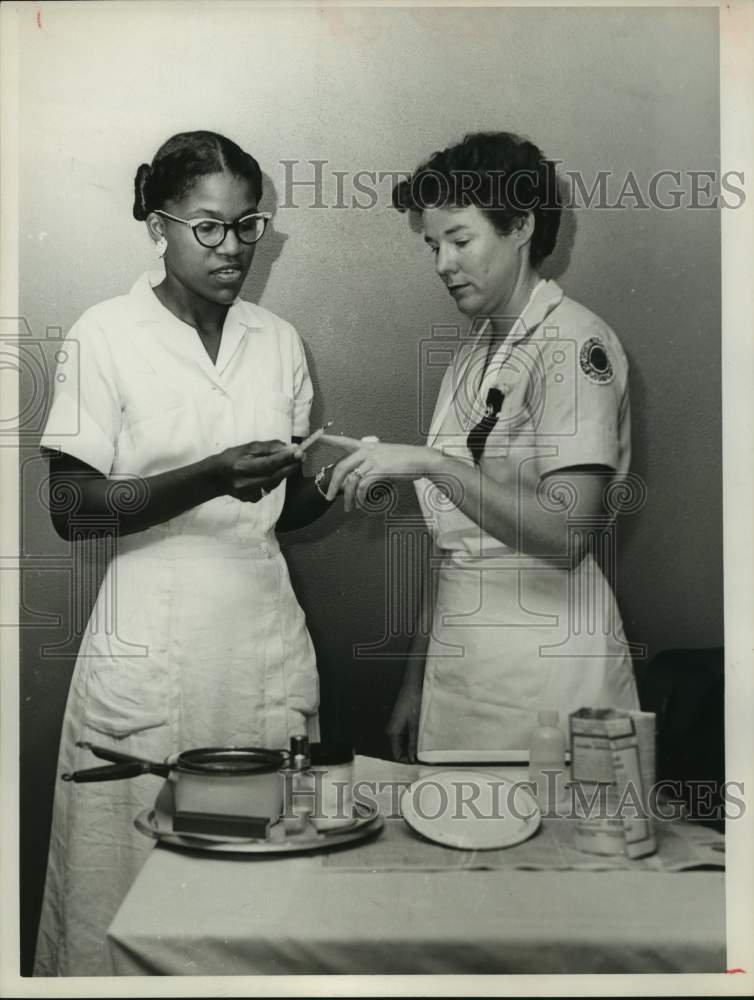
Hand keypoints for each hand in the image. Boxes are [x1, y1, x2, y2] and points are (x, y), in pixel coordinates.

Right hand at [214, 440, 302, 501]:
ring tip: (289, 462)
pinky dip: (274, 480)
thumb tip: (290, 448)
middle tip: (302, 457)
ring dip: (284, 473)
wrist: (217, 477)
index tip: (299, 452)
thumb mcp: (248, 447)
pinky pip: (268, 489)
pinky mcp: (251, 499)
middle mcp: (244, 483)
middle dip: (290, 466)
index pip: (268, 464)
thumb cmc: (232, 458)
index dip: (285, 459)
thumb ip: (269, 447)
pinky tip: (272, 473)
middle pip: (273, 477)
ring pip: (273, 484)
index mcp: (241, 467)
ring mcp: (247, 494)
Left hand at [320, 434, 437, 510]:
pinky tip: (362, 503)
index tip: (316, 437)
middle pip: (341, 466)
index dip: (329, 439)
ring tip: (348, 508)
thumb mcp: (385, 457)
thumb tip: (359, 478)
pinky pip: (363, 485)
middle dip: (333, 484)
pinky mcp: (380, 469)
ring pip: (351, 479)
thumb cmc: (406, 461)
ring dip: (348, 497)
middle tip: (329, 497)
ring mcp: (373, 459)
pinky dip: (361, 497)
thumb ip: (370, 464)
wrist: (422, 460)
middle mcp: (367, 450)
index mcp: (367, 446)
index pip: (344, 441)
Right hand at [386, 684, 422, 762]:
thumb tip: (412, 758)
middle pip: (400, 750)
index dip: (406, 761)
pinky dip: (414, 739)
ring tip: (425, 748)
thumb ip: (413, 743)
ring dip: (413, 747)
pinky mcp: (402, 723)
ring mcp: (397, 727)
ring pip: (404, 743)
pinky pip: (407, 736)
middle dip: (411, 754)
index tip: (418, 763)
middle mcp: (392, 731)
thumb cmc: (413, 702)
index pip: (396, 755)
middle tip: (424, 758)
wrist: (413, 687)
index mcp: (392, 732)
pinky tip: (422, 739)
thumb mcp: (415, 725)